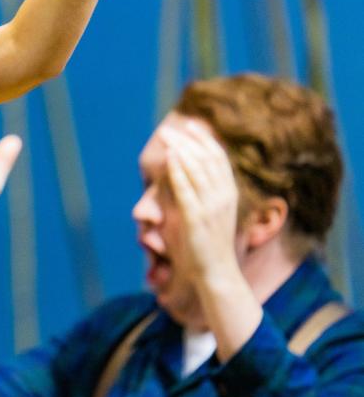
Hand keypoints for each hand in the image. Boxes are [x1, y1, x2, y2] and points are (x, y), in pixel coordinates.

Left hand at [159, 117, 239, 285]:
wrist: (217, 271)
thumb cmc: (210, 241)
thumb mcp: (213, 210)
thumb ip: (206, 189)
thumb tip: (191, 166)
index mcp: (229, 193)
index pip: (219, 158)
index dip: (205, 139)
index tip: (191, 124)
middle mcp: (224, 197)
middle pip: (206, 159)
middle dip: (187, 140)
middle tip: (168, 129)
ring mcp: (211, 207)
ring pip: (197, 170)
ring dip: (180, 149)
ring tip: (166, 137)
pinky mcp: (197, 218)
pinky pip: (187, 190)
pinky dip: (179, 171)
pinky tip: (170, 158)